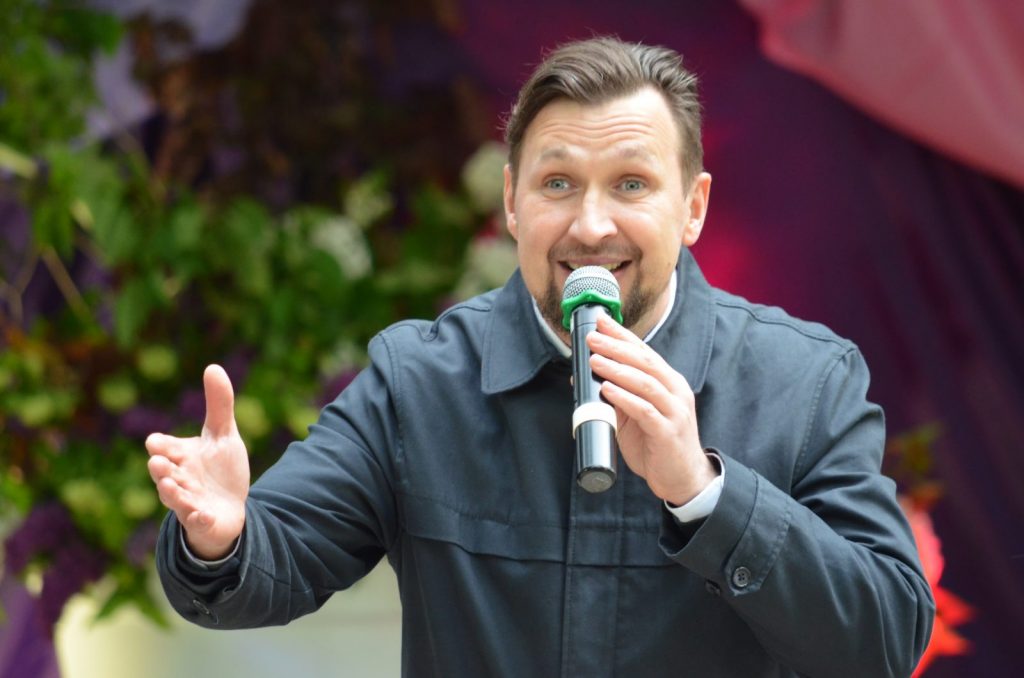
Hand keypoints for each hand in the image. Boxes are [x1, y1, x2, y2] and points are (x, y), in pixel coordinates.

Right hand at [146, 364, 249, 559]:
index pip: (164, 447)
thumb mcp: (223, 434)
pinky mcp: (201, 520)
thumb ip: (219, 404)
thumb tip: (212, 366)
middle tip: (157, 462)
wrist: (229, 507)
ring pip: (175, 498)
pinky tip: (201, 513)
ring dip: (172, 492)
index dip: (161, 445)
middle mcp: (179, 478)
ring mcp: (188, 501)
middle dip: (160, 468)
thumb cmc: (220, 469)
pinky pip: (196, 521)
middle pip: (164, 472)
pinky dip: (198, 517)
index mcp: (181, 455)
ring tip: (170, 484)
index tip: (157, 442)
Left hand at [586, 314, 716, 504]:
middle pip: (644, 361)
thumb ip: (618, 396)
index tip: (601, 321)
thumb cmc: (656, 444)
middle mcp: (674, 391)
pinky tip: (607, 389)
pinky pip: (645, 410)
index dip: (622, 335)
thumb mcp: (635, 415)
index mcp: (668, 382)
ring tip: (595, 360)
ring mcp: (674, 411)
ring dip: (617, 369)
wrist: (682, 478)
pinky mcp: (668, 432)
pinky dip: (624, 398)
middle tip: (592, 337)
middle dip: (616, 346)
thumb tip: (588, 378)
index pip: (643, 351)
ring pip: (645, 382)